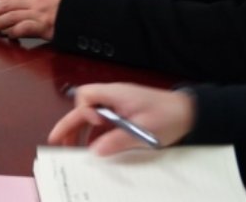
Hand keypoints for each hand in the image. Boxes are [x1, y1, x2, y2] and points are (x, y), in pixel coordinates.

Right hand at [48, 83, 195, 153]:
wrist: (188, 112)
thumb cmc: (168, 116)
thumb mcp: (143, 131)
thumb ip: (118, 140)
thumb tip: (94, 151)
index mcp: (116, 94)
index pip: (86, 96)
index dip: (85, 112)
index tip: (96, 125)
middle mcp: (112, 96)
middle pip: (83, 106)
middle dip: (69, 123)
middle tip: (57, 141)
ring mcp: (117, 103)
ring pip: (90, 113)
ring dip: (79, 129)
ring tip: (71, 146)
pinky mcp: (122, 111)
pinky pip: (101, 119)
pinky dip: (93, 131)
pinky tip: (93, 145)